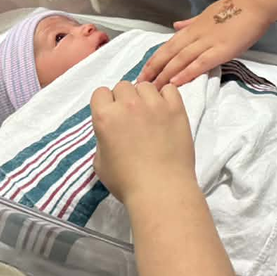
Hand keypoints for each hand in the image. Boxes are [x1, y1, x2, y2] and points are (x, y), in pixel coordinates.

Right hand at [91, 80, 195, 203]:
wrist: (161, 189)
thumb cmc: (127, 182)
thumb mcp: (100, 163)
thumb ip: (103, 139)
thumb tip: (111, 132)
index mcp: (105, 117)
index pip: (100, 93)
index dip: (105, 104)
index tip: (112, 117)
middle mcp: (128, 104)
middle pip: (123, 86)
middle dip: (124, 99)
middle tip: (131, 118)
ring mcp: (154, 104)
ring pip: (146, 86)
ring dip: (144, 97)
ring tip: (150, 116)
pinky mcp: (176, 108)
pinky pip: (170, 89)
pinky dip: (166, 97)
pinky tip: (165, 112)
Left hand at [142, 0, 276, 86]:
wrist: (255, 3)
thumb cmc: (235, 8)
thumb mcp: (207, 14)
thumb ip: (191, 23)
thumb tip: (176, 26)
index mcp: (193, 28)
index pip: (168, 46)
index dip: (153, 60)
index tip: (142, 73)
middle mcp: (196, 35)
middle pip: (169, 54)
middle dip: (153, 70)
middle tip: (140, 85)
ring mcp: (208, 42)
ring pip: (180, 60)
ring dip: (165, 74)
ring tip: (152, 88)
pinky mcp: (222, 50)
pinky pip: (200, 63)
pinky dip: (186, 73)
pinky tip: (175, 83)